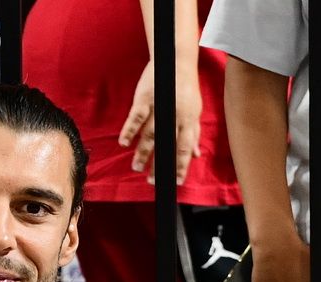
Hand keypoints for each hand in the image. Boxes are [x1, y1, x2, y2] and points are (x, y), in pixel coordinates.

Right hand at [119, 60, 202, 184]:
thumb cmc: (186, 89)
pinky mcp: (145, 97)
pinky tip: (124, 143)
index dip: (181, 166)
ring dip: (143, 153)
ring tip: (137, 168)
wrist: (176, 60)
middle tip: (153, 182)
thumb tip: (197, 155)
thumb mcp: (194, 111)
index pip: (185, 149)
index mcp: (189, 121)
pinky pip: (136, 117)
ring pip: (150, 134)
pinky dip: (129, 130)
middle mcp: (175, 116)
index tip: (176, 182)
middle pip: (167, 145)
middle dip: (160, 165)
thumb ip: (194, 134)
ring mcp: (160, 106)